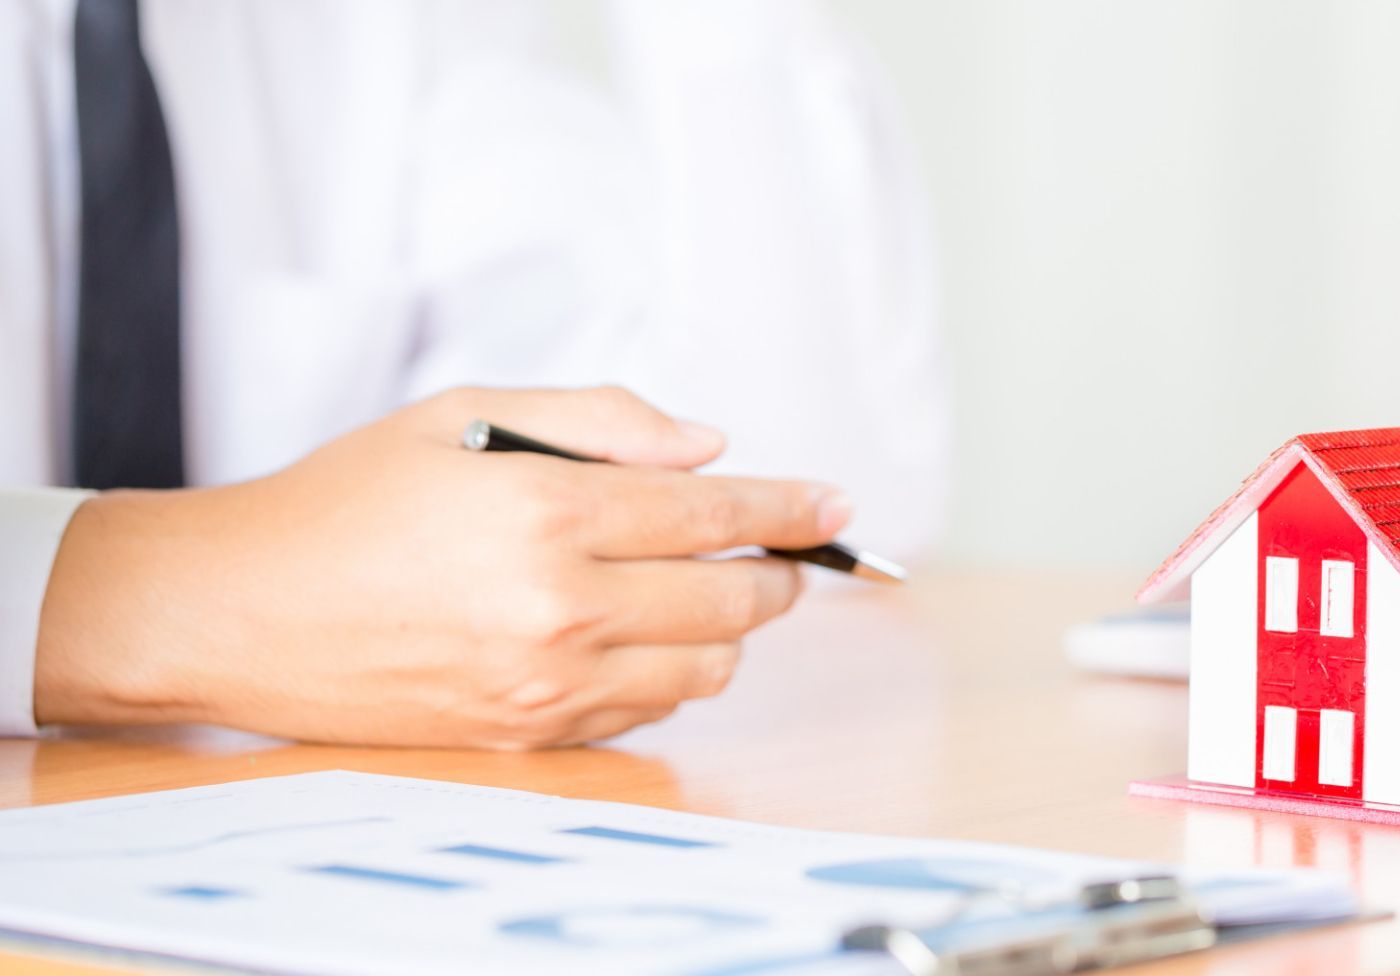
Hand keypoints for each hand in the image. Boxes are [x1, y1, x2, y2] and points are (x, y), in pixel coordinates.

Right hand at [33, 387, 849, 747]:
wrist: (240, 607)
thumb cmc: (348, 498)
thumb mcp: (465, 412)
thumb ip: (600, 419)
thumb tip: (708, 446)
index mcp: (547, 511)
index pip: (715, 512)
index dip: (790, 508)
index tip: (837, 505)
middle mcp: (559, 606)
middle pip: (733, 600)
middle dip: (776, 571)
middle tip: (782, 551)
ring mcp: (546, 684)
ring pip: (706, 667)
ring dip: (725, 627)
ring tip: (695, 590)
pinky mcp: (527, 735)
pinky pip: (649, 712)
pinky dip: (669, 672)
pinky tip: (636, 635)